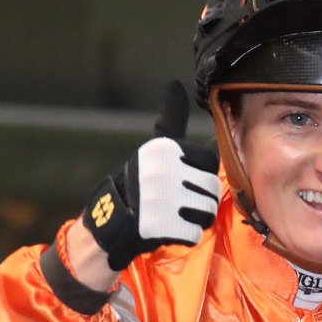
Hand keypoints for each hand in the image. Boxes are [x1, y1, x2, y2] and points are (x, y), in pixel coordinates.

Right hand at [77, 81, 220, 273]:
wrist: (110, 223)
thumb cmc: (139, 183)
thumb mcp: (154, 149)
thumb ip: (171, 120)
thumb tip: (175, 84)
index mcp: (165, 148)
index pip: (211, 162)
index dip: (200, 175)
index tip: (182, 181)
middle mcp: (164, 170)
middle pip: (211, 189)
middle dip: (199, 200)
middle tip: (177, 204)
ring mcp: (163, 199)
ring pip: (207, 213)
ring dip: (194, 220)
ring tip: (173, 216)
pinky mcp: (162, 226)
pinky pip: (194, 235)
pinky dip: (183, 238)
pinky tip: (166, 230)